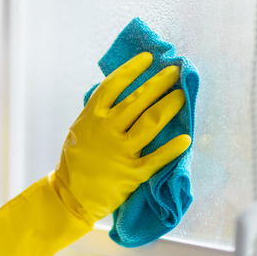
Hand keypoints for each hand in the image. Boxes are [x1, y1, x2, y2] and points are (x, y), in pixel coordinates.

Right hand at [52, 51, 191, 224]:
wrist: (70, 196)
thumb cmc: (76, 161)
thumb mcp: (80, 130)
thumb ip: (98, 113)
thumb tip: (119, 91)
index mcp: (92, 117)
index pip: (114, 85)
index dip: (131, 69)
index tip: (148, 59)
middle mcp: (106, 130)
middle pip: (137, 99)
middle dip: (158, 83)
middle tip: (174, 72)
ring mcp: (120, 151)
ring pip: (150, 122)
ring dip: (169, 106)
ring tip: (181, 95)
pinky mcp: (132, 173)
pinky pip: (156, 158)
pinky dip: (172, 148)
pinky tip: (186, 139)